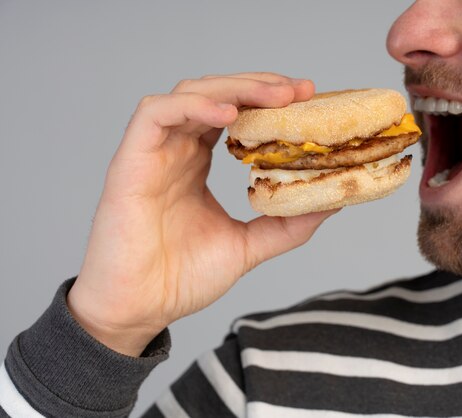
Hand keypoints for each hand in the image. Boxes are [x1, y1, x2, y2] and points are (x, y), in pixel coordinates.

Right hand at [67, 73, 337, 355]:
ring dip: (235, 88)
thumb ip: (285, 225)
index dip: (268, 102)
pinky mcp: (130, 160)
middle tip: (299, 90)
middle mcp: (177, 150)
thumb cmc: (181, 277)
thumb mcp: (247, 246)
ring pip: (190, 94)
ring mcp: (153, 152)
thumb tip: (331, 204)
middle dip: (260, 86)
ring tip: (275, 96)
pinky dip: (193, 105)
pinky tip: (228, 114)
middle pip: (217, 95)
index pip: (234, 114)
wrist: (139, 309)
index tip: (307, 98)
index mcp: (198, 162)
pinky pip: (156, 114)